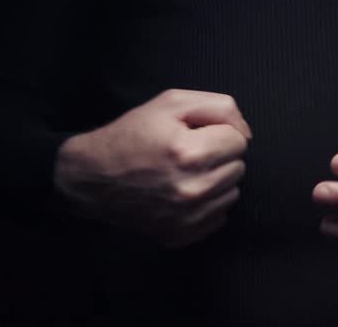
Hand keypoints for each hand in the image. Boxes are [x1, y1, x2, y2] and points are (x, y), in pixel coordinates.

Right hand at [55, 89, 251, 247]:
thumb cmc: (131, 135)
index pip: (239, 141)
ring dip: (216, 180)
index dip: (217, 133)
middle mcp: (193, 189)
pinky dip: (208, 204)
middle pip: (239, 167)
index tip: (194, 135)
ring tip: (185, 172)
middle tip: (188, 153)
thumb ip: (219, 108)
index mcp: (190, 153)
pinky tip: (183, 193)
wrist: (91, 177)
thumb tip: (246, 133)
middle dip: (218, 156)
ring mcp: (188, 216)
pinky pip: (220, 216)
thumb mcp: (171, 103)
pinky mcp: (182, 234)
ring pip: (233, 192)